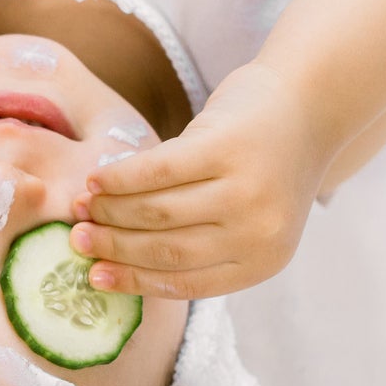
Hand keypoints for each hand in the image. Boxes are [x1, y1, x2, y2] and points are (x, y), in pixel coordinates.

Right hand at [67, 60, 333, 297]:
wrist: (308, 104)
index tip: (94, 276)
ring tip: (83, 207)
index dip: (132, 280)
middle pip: (166, 248)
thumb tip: (116, 262)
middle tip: (77, 238)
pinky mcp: (227, 146)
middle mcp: (259, 231)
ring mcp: (246, 188)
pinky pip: (157, 170)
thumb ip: (198, 243)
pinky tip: (96, 179)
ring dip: (110, 211)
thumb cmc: (264, 168)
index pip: (185, 281)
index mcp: (263, 260)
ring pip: (157, 211)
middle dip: (113, 245)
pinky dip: (119, 177)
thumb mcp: (245, 219)